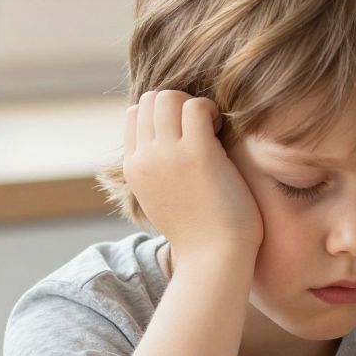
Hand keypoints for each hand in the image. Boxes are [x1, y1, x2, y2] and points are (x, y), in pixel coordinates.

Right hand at [122, 91, 261, 265]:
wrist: (214, 259)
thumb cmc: (200, 232)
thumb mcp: (163, 199)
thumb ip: (159, 171)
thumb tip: (169, 148)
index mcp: (133, 168)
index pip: (134, 114)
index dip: (163, 115)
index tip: (188, 135)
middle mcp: (144, 158)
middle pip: (150, 99)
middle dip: (179, 104)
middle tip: (203, 130)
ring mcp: (167, 154)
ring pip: (168, 96)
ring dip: (195, 104)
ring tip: (213, 131)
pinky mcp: (196, 154)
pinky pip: (196, 106)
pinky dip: (212, 111)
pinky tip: (222, 133)